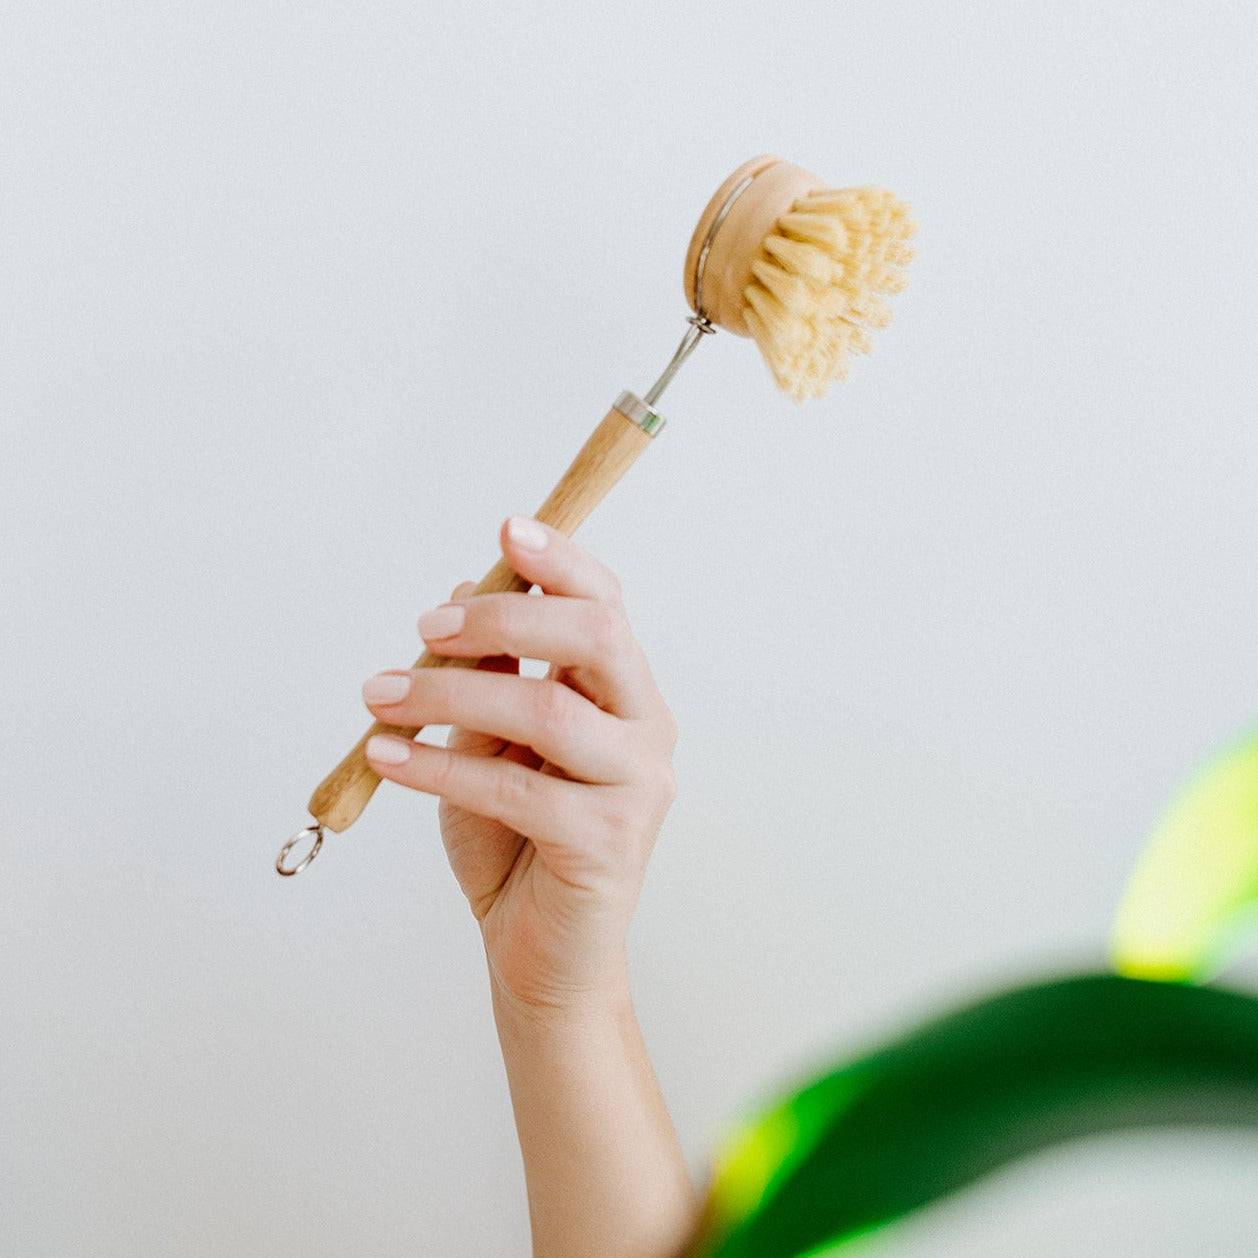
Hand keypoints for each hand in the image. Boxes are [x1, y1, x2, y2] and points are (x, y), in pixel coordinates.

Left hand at [363, 517, 677, 1015]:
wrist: (537, 954)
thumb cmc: (515, 841)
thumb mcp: (492, 742)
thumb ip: (491, 676)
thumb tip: (460, 590)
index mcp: (624, 695)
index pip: (607, 606)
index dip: (561, 561)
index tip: (506, 527)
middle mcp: (645, 730)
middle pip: (596, 637)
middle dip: (505, 617)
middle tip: (425, 627)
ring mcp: (637, 787)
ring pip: (549, 708)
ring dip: (450, 692)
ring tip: (379, 696)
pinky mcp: (608, 843)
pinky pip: (516, 787)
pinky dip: (439, 764)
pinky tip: (387, 757)